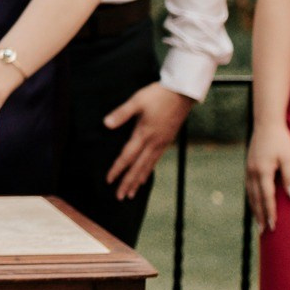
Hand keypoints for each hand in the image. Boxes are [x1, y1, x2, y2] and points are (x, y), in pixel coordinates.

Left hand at [103, 83, 194, 199]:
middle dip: (128, 183)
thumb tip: (106, 124)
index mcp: (144, 134)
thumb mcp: (137, 101)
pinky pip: (155, 160)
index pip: (127, 156)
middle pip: (138, 167)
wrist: (183, 93)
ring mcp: (162, 143)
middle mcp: (154, 142)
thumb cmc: (158, 95)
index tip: (109, 181)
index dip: (117, 169)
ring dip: (138, 181)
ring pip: (148, 166)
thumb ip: (121, 114)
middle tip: (120, 197)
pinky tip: (144, 176)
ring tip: (131, 193)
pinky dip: (148, 171)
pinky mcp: (167, 141)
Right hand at [245, 121, 289, 233]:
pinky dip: (252, 199)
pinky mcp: (249, 167)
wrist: (266, 124)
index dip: (270, 213)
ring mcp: (248, 170)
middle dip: (260, 216)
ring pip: (251, 194)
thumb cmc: (281, 140)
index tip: (274, 226)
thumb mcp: (289, 158)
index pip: (267, 198)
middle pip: (256, 199)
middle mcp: (252, 173)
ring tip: (259, 222)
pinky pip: (249, 188)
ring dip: (255, 209)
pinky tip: (255, 203)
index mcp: (262, 171)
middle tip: (264, 232)